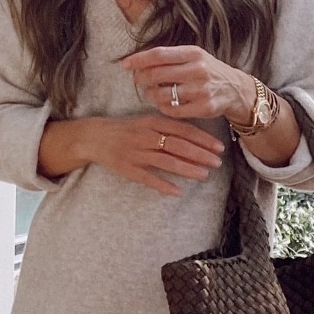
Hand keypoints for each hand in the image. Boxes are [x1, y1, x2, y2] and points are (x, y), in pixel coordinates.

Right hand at [79, 113, 227, 195]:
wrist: (95, 137)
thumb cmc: (126, 129)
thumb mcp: (147, 122)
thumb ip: (168, 128)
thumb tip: (195, 139)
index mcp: (152, 122)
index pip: (183, 130)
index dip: (202, 139)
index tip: (219, 147)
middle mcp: (146, 136)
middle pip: (178, 146)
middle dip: (200, 154)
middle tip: (217, 162)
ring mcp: (136, 153)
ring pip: (166, 161)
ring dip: (187, 169)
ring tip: (204, 175)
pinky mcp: (128, 168)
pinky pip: (148, 178)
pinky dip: (163, 185)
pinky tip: (178, 191)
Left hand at [118, 44, 253, 123]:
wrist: (235, 89)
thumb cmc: (208, 71)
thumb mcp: (194, 57)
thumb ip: (170, 58)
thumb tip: (138, 61)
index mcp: (194, 53)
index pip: (159, 54)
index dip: (139, 60)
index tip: (125, 64)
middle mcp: (198, 70)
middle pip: (157, 75)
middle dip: (142, 78)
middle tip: (138, 80)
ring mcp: (202, 90)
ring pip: (163, 95)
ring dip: (151, 95)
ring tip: (151, 93)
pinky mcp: (204, 108)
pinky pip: (173, 110)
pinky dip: (163, 108)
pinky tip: (163, 103)